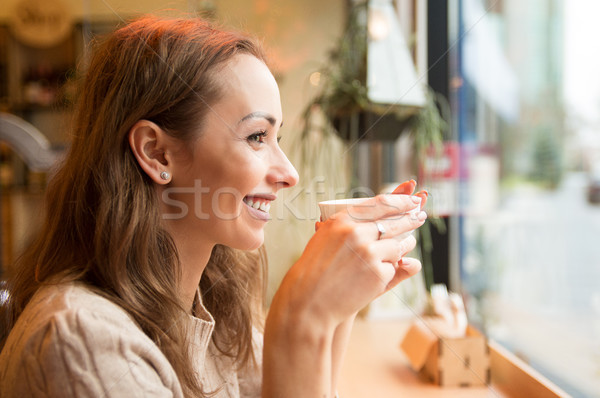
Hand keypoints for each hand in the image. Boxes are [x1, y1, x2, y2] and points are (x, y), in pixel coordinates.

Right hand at [280, 193, 425, 326]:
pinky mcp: (377, 272)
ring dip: (401, 248)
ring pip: (397, 245)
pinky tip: (375, 276)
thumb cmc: (315, 270)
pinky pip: (392, 267)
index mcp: (342, 220)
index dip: (399, 201)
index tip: (412, 200)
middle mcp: (356, 232)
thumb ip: (350, 227)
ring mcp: (368, 252)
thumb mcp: (326, 239)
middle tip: (420, 216)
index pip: (378, 204)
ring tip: (401, 247)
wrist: (309, 300)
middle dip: (410, 219)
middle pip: (393, 222)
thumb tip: (378, 219)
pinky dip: (387, 271)